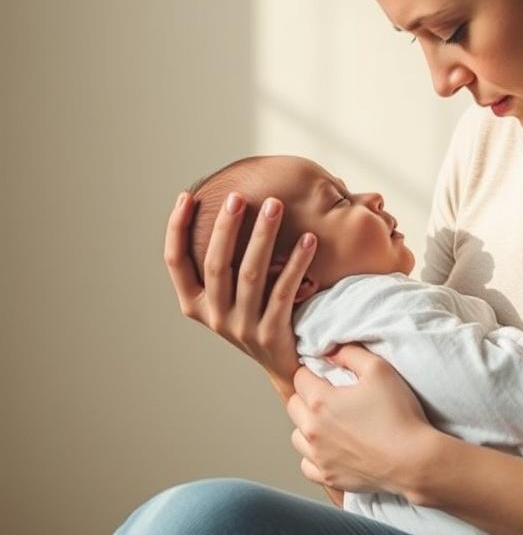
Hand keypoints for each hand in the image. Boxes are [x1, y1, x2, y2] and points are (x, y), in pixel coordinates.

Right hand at [163, 191, 317, 387]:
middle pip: (215, 264)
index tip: (186, 197)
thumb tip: (231, 204)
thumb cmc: (258, 316)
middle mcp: (214, 315)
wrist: (285, 365)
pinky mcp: (271, 333)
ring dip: (262, 235)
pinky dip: (296, 262)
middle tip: (238, 196)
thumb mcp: (230, 295)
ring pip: (250, 274)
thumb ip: (225, 263)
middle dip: (225, 226)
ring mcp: (241, 326)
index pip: (175, 262)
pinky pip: (284, 290)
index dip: (177, 228)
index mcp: (196, 303)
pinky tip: (309, 239)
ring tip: (275, 205)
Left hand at [287, 344, 440, 496]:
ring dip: (307, 427)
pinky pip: (306, 465)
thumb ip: (351, 354)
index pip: (299, 377)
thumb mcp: (379, 369)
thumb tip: (331, 351)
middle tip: (329, 396)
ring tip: (329, 423)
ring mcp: (318, 456)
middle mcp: (312, 429)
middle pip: (293, 405)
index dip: (313, 371)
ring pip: (297, 436)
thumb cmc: (398, 415)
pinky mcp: (327, 476)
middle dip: (306, 396)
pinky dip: (314, 456)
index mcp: (320, 401)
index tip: (326, 374)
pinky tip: (331, 448)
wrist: (412, 460)